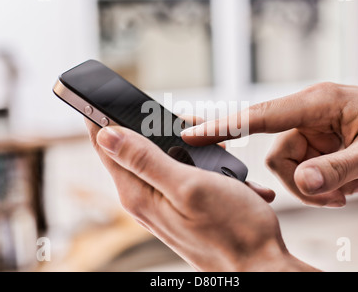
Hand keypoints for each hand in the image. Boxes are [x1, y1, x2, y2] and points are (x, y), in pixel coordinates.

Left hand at [85, 119, 316, 270]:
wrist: (260, 263)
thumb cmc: (232, 228)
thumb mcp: (188, 186)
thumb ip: (145, 160)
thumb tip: (106, 135)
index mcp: (138, 192)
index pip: (103, 145)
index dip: (98, 115)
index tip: (98, 93)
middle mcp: (144, 199)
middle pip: (133, 147)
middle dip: (158, 126)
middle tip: (191, 122)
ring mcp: (162, 203)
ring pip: (161, 156)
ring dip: (186, 144)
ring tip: (216, 146)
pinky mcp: (179, 205)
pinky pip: (180, 171)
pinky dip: (200, 163)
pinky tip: (223, 171)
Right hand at [182, 83, 357, 206]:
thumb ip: (336, 170)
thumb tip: (302, 183)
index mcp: (318, 102)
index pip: (259, 115)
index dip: (223, 126)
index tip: (192, 134)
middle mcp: (309, 112)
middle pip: (277, 157)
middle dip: (302, 184)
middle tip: (335, 196)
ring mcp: (313, 128)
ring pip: (291, 168)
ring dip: (317, 187)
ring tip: (351, 187)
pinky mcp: (318, 140)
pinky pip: (305, 169)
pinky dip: (325, 183)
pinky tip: (352, 181)